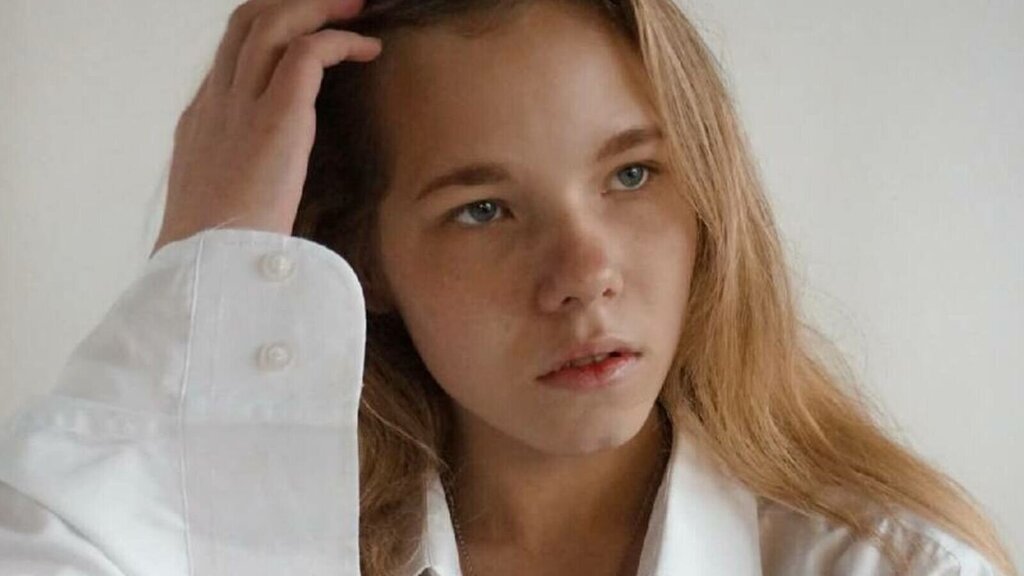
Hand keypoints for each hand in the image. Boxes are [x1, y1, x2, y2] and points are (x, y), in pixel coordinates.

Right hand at [150, 0, 381, 256]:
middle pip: (246, 22)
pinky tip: (368, 49)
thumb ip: (237, 187)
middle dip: (292, 4)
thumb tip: (265, 201)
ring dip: (318, 7)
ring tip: (357, 7)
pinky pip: (307, 52)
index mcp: (201, 121)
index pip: (230, 55)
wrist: (205, 269)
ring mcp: (241, 105)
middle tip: (336, 5)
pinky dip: (339, 40)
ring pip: (272, 22)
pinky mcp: (276, 117)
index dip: (268, 33)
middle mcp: (217, 101)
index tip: (305, 33)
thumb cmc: (214, 254)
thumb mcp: (218, 208)